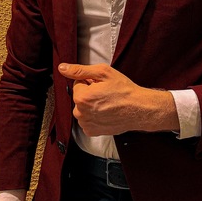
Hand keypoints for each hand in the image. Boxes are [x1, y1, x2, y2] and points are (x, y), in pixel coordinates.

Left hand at [58, 63, 178, 135]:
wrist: (139, 109)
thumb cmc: (124, 90)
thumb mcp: (103, 73)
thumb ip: (80, 70)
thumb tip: (62, 68)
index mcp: (81, 97)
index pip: (78, 83)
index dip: (90, 82)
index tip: (102, 85)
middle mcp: (81, 113)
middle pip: (79, 97)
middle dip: (89, 94)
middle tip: (106, 94)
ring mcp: (86, 124)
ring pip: (83, 109)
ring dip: (91, 106)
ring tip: (107, 103)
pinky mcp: (92, 132)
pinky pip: (87, 120)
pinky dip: (94, 116)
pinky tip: (106, 113)